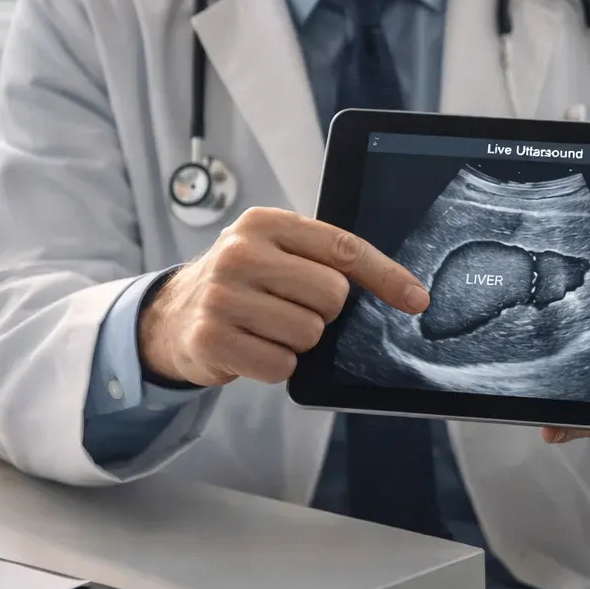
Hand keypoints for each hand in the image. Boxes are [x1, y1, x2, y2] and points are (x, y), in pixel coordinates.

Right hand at [138, 207, 428, 386]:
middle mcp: (239, 253)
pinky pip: (281, 365)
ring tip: (268, 328)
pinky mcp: (210, 338)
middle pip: (331, 295)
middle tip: (293, 309)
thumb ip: (327, 259)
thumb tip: (405, 293)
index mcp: (265, 223)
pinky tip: (253, 348)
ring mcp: (222, 296)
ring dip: (299, 341)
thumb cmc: (244, 282)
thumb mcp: (278, 252)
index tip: (416, 299)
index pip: (343, 248)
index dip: (386, 276)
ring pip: (309, 333)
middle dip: (325, 313)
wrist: (173, 313)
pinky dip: (277, 365)